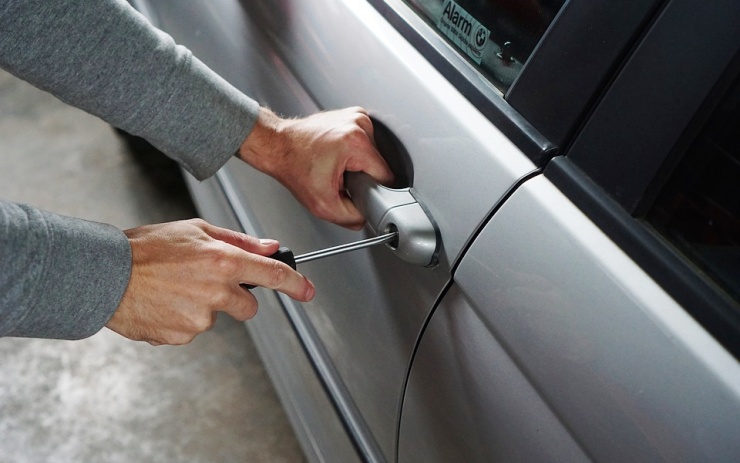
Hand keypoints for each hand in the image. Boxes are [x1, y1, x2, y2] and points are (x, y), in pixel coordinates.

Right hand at [105, 219, 313, 344]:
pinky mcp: (182, 336)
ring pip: (216, 317)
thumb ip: (238, 240)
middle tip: (205, 282)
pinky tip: (163, 303)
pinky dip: (181, 319)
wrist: (105, 275)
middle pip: (248, 307)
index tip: (308, 291)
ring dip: (202, 307)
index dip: (296, 284)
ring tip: (173, 289)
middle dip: (235, 298)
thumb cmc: (146, 248)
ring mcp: (199, 318)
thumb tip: (270, 247)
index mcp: (223, 261)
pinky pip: (192, 330)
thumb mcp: (195, 230)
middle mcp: (216, 291)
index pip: (273, 275)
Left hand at [238, 107, 393, 229]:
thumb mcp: (323, 205)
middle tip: (339, 178)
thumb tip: (367, 217)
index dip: (372, 190)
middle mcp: (359, 124)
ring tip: (336, 165)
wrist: (278, 146)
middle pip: (379, 164)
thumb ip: (352, 218)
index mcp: (356, 142)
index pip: (386, 176)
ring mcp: (356, 116)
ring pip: (373, 154)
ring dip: (358, 164)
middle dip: (362, 176)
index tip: (355, 190)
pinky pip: (365, 142)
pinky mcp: (353, 115)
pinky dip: (354, 152)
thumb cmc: (294, 167)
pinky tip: (338, 155)